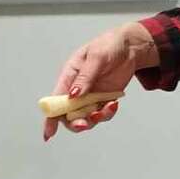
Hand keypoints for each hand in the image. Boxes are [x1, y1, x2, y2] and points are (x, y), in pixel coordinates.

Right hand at [43, 24, 145, 140]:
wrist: (130, 47)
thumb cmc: (109, 45)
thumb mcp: (96, 57)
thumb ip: (85, 77)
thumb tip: (73, 95)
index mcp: (69, 76)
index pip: (56, 100)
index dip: (50, 118)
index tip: (49, 133)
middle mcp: (78, 89)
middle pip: (69, 114)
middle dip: (75, 123)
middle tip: (85, 123)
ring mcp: (91, 96)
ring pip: (86, 118)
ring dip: (95, 119)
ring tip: (108, 108)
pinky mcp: (104, 99)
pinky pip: (102, 113)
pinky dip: (108, 113)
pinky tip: (114, 103)